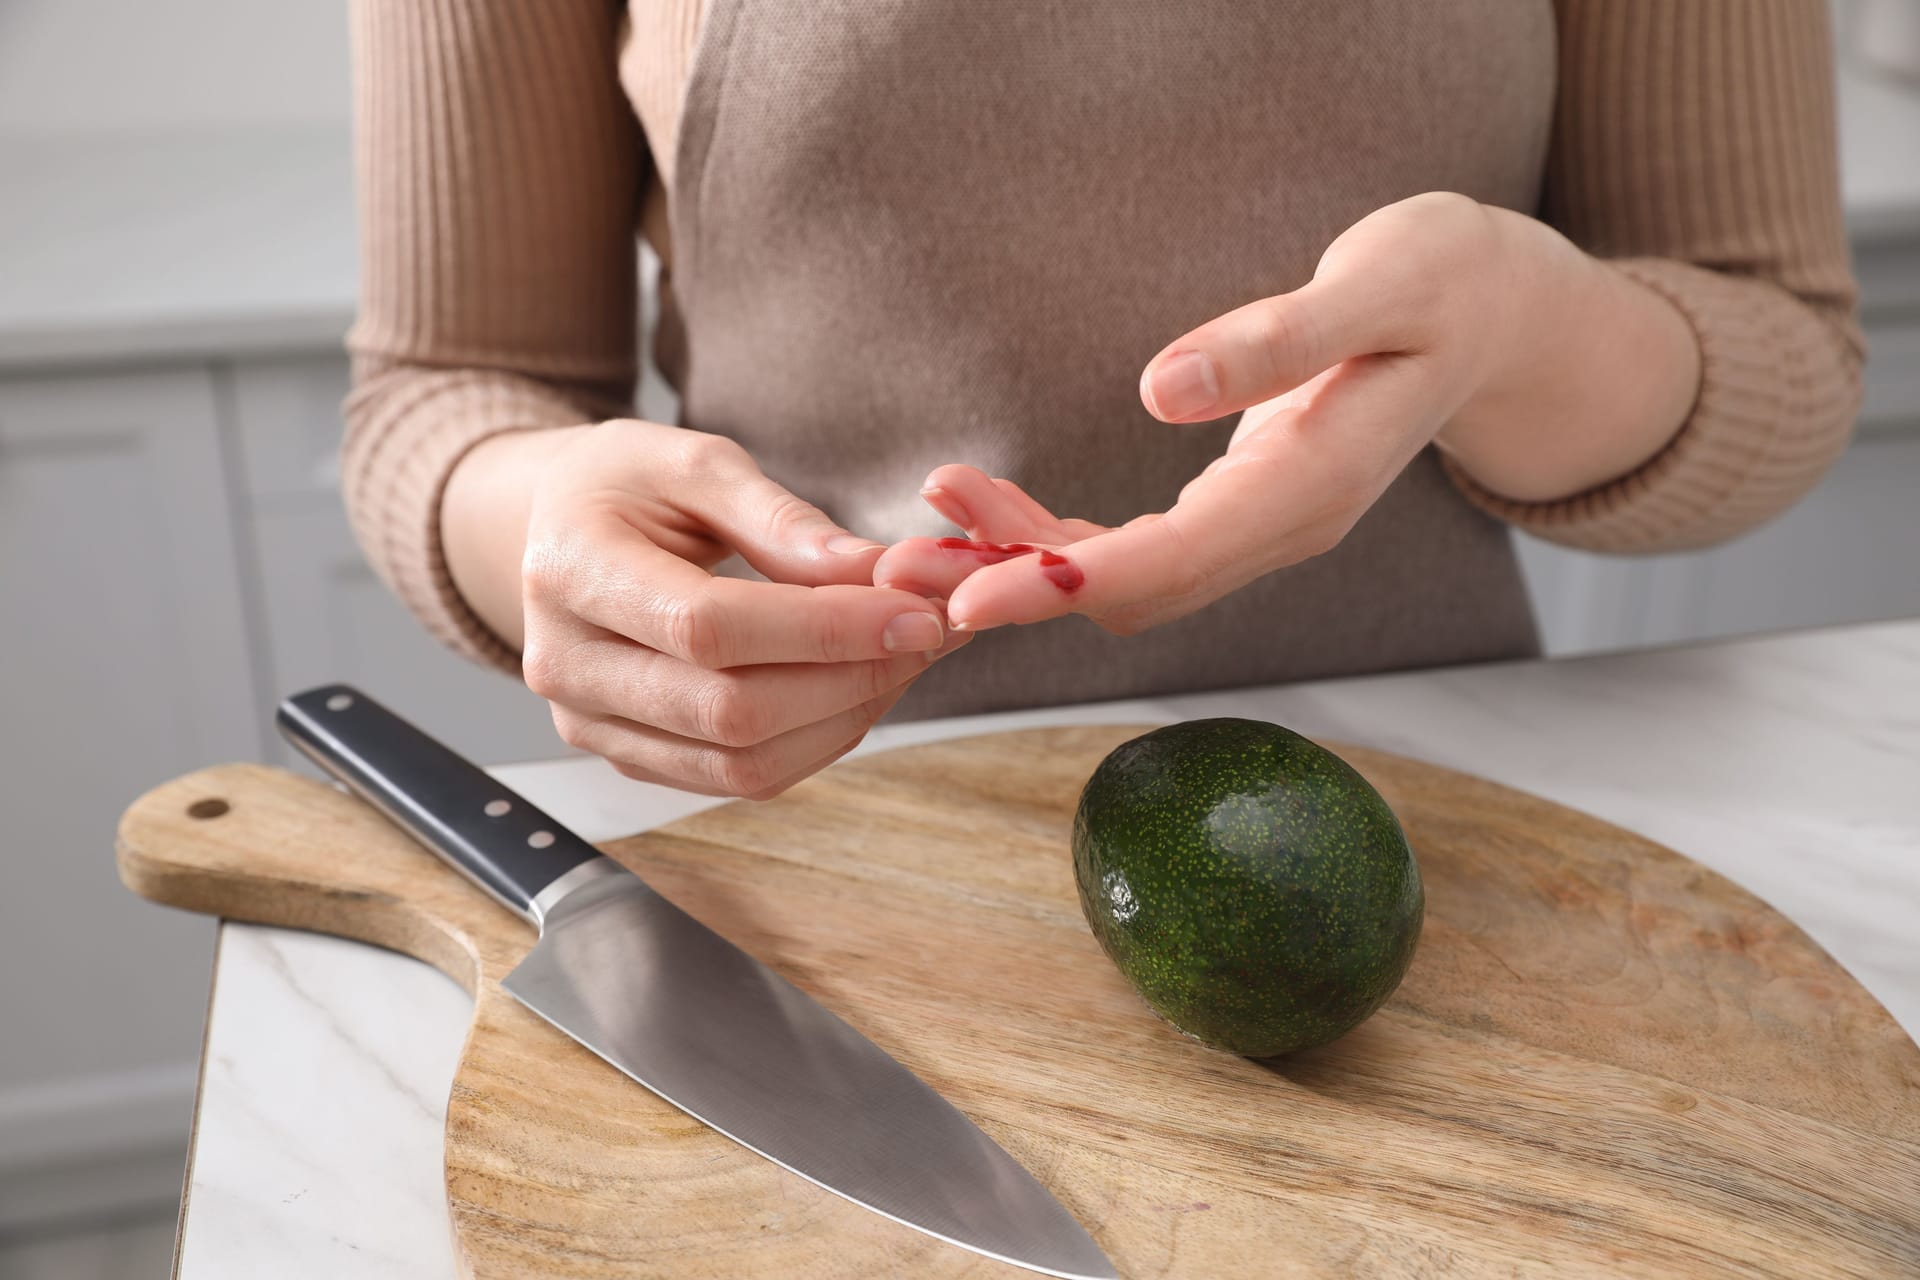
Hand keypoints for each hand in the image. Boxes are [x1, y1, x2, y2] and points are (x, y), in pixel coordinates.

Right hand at [445, 420, 966, 797]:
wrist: (560, 530)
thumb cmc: (628, 486)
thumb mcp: (695, 462)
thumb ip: (781, 518)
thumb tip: (876, 573)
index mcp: (571, 569)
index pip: (708, 627)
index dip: (823, 629)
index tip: (914, 610)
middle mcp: (567, 665)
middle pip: (728, 710)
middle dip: (851, 677)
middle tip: (930, 632)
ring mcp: (592, 723)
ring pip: (741, 762)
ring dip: (846, 716)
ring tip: (907, 658)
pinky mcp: (630, 757)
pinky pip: (738, 777)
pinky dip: (817, 739)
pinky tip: (860, 686)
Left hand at [874, 192, 1696, 633]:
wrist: (1496, 316)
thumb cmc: (1447, 284)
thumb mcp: (1381, 286)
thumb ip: (1276, 341)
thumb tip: (1158, 389)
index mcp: (1309, 491)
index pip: (1170, 566)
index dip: (1061, 584)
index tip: (968, 596)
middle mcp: (1277, 530)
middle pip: (1128, 592)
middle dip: (1009, 587)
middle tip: (892, 578)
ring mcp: (1257, 528)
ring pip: (1121, 578)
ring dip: (1017, 565)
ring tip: (915, 537)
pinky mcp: (1235, 507)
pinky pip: (1131, 547)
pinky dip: (1052, 539)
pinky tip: (986, 511)